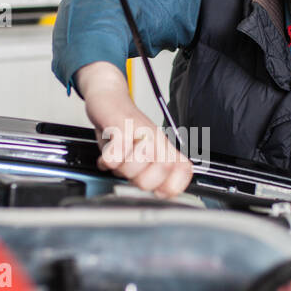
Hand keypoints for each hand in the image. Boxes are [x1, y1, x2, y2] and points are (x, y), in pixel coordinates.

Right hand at [76, 61, 193, 197]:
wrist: (108, 98)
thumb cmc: (124, 128)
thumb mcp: (143, 151)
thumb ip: (154, 172)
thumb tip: (162, 192)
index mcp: (165, 147)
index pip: (184, 171)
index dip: (171, 186)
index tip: (157, 190)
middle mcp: (156, 139)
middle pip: (159, 174)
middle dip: (139, 180)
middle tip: (131, 171)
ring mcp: (140, 132)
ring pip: (134, 166)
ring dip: (120, 168)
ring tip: (118, 159)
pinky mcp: (120, 127)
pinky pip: (115, 157)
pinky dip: (106, 160)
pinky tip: (107, 154)